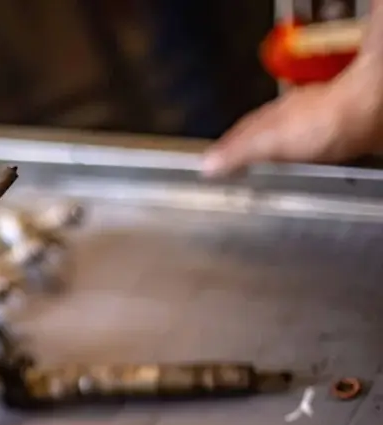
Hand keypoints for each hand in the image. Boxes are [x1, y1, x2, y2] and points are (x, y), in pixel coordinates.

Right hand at [202, 57, 382, 176]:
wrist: (370, 109)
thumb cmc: (324, 122)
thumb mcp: (270, 142)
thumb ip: (238, 152)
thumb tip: (205, 165)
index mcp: (267, 119)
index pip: (236, 134)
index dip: (222, 150)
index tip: (209, 164)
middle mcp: (288, 117)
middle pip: (258, 133)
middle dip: (245, 149)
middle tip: (231, 167)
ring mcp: (313, 121)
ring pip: (285, 138)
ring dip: (273, 153)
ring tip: (263, 168)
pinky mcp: (337, 131)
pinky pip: (310, 145)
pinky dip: (300, 157)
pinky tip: (302, 165)